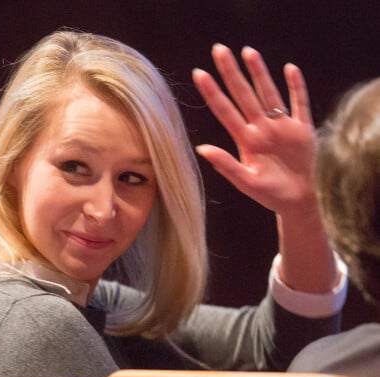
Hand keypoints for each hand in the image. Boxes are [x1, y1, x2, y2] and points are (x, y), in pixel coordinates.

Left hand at [193, 44, 317, 218]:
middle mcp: (261, 128)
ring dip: (259, 73)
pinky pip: (299, 103)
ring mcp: (281, 126)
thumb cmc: (271, 195)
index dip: (212, 92)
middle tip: (218, 49)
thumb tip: (200, 148)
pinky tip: (289, 69)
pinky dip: (296, 87)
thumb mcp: (246, 182)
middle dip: (231, 73)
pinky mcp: (302, 129)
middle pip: (243, 94)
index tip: (199, 73)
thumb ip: (226, 164)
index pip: (224, 111)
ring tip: (248, 51)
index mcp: (245, 140)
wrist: (299, 202)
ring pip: (268, 93)